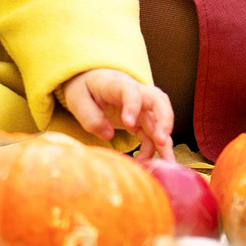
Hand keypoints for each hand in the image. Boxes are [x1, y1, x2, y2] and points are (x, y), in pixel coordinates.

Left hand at [58, 67, 174, 161]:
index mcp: (116, 84)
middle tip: (161, 141)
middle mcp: (136, 92)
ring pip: (161, 120)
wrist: (91, 83)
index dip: (133, 105)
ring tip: (167, 162)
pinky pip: (153, 133)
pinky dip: (153, 149)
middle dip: (164, 121)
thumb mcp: (78, 101)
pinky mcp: (143, 119)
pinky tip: (145, 163)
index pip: (130, 90)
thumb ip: (90, 117)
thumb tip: (108, 135)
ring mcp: (142, 106)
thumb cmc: (85, 89)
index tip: (128, 124)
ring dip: (165, 141)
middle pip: (159, 101)